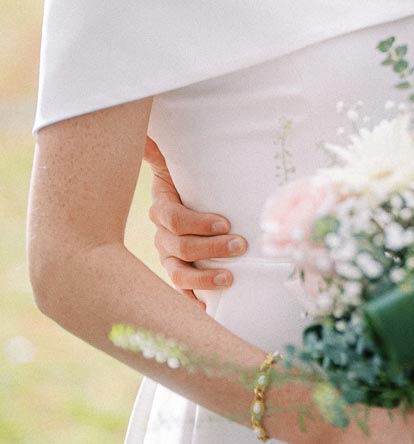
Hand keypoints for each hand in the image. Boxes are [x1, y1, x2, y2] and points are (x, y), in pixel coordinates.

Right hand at [145, 137, 244, 301]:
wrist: (177, 206)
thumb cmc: (183, 182)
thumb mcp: (174, 165)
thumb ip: (159, 152)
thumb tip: (145, 132)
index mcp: (162, 209)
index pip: (175, 220)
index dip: (198, 223)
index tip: (225, 223)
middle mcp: (161, 236)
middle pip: (180, 248)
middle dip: (211, 249)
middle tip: (240, 246)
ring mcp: (168, 258)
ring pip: (178, 273)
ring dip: (204, 278)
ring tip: (229, 279)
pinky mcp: (178, 275)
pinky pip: (180, 293)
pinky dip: (191, 302)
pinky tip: (206, 311)